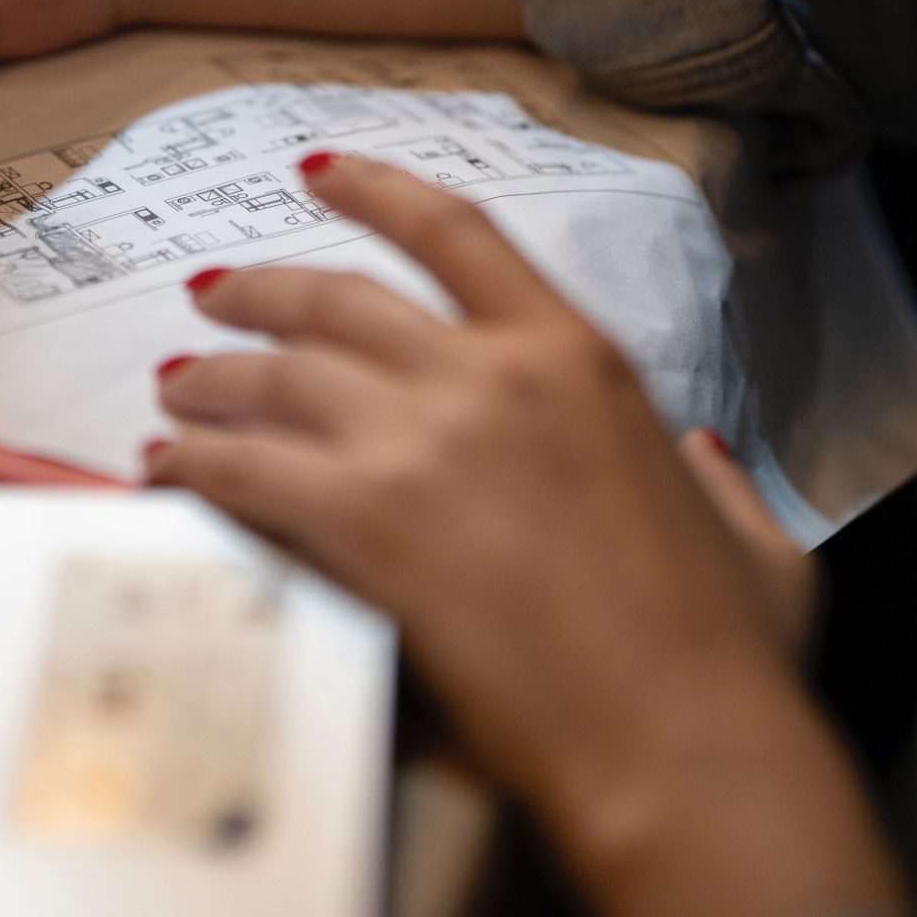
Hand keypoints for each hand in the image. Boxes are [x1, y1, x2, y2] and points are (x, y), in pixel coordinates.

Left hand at [150, 153, 901, 916]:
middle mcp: (489, 375)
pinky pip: (242, 469)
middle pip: (336, 297)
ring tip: (176, 390)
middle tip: (213, 298)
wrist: (682, 743)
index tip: (321, 173)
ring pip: (276, 375)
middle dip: (258, 291)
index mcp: (578, 358)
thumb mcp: (750, 537)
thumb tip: (702, 456)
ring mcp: (421, 443)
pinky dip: (191, 463)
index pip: (455, 233)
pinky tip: (165, 471)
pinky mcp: (364, 521)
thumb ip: (715, 479)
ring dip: (211, 379)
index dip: (375, 191)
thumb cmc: (723, 656)